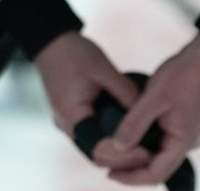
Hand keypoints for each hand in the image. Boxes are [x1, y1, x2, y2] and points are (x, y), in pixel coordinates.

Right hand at [32, 31, 152, 168]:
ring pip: (94, 147)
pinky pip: (91, 134)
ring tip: (141, 144)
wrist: (52, 42)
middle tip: (147, 151)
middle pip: (96, 153)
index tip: (144, 150)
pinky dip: (108, 137)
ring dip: (116, 148)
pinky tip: (125, 130)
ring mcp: (68, 123)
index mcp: (72, 116)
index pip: (99, 149)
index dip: (123, 154)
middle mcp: (67, 126)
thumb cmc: (75, 53)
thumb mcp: (103, 68)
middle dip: (122, 156)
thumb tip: (145, 110)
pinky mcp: (73, 116)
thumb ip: (124, 90)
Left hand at [92, 32, 199, 185]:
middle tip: (107, 162)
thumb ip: (135, 123)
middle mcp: (189, 142)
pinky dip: (148, 138)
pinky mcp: (187, 121)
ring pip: (161, 151)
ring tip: (117, 147)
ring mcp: (189, 131)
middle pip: (158, 165)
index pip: (155, 174)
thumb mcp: (154, 97)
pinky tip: (134, 130)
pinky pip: (165, 137)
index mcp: (184, 142)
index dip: (130, 178)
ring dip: (140, 151)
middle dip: (133, 166)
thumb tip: (116, 147)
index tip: (109, 174)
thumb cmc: (183, 73)